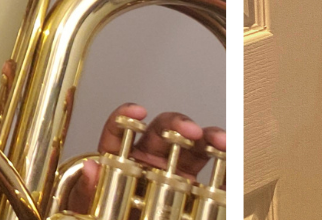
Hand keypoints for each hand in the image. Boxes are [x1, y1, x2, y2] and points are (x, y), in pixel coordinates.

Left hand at [56, 103, 226, 212]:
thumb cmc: (105, 217)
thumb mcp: (89, 208)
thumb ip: (89, 190)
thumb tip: (91, 169)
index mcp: (119, 161)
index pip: (119, 132)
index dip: (126, 117)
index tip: (137, 111)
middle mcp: (148, 162)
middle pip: (162, 132)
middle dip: (177, 124)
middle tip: (189, 130)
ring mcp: (173, 175)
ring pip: (191, 147)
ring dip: (207, 138)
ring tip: (219, 141)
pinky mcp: (194, 192)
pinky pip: (210, 175)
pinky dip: (224, 165)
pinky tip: (232, 160)